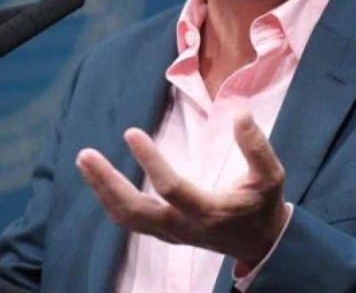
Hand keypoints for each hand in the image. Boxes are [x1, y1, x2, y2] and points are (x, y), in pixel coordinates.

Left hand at [76, 112, 288, 269]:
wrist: (259, 242)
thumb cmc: (263, 203)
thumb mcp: (270, 175)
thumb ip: (256, 146)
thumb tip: (241, 113)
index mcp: (209, 211)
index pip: (172, 189)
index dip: (150, 161)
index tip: (130, 132)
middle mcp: (184, 226)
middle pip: (135, 211)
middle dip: (108, 183)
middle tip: (85, 155)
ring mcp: (171, 233)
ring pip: (127, 218)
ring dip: (102, 190)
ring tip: (85, 161)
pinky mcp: (165, 233)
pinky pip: (130, 220)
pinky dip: (111, 200)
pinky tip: (98, 179)